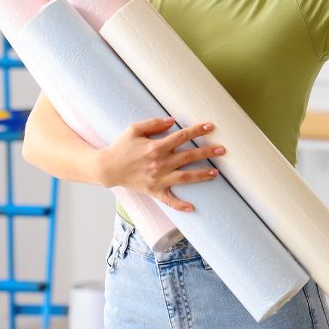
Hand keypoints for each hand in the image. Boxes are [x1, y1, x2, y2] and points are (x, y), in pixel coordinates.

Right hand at [98, 117, 224, 211]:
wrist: (106, 168)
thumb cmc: (121, 146)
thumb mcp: (134, 129)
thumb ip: (154, 124)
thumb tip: (173, 121)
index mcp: (156, 146)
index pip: (182, 136)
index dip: (197, 130)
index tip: (211, 126)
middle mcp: (160, 163)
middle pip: (189, 156)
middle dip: (207, 152)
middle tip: (222, 150)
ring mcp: (158, 178)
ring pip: (185, 177)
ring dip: (202, 175)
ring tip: (216, 173)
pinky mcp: (154, 191)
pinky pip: (169, 200)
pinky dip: (180, 205)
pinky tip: (192, 208)